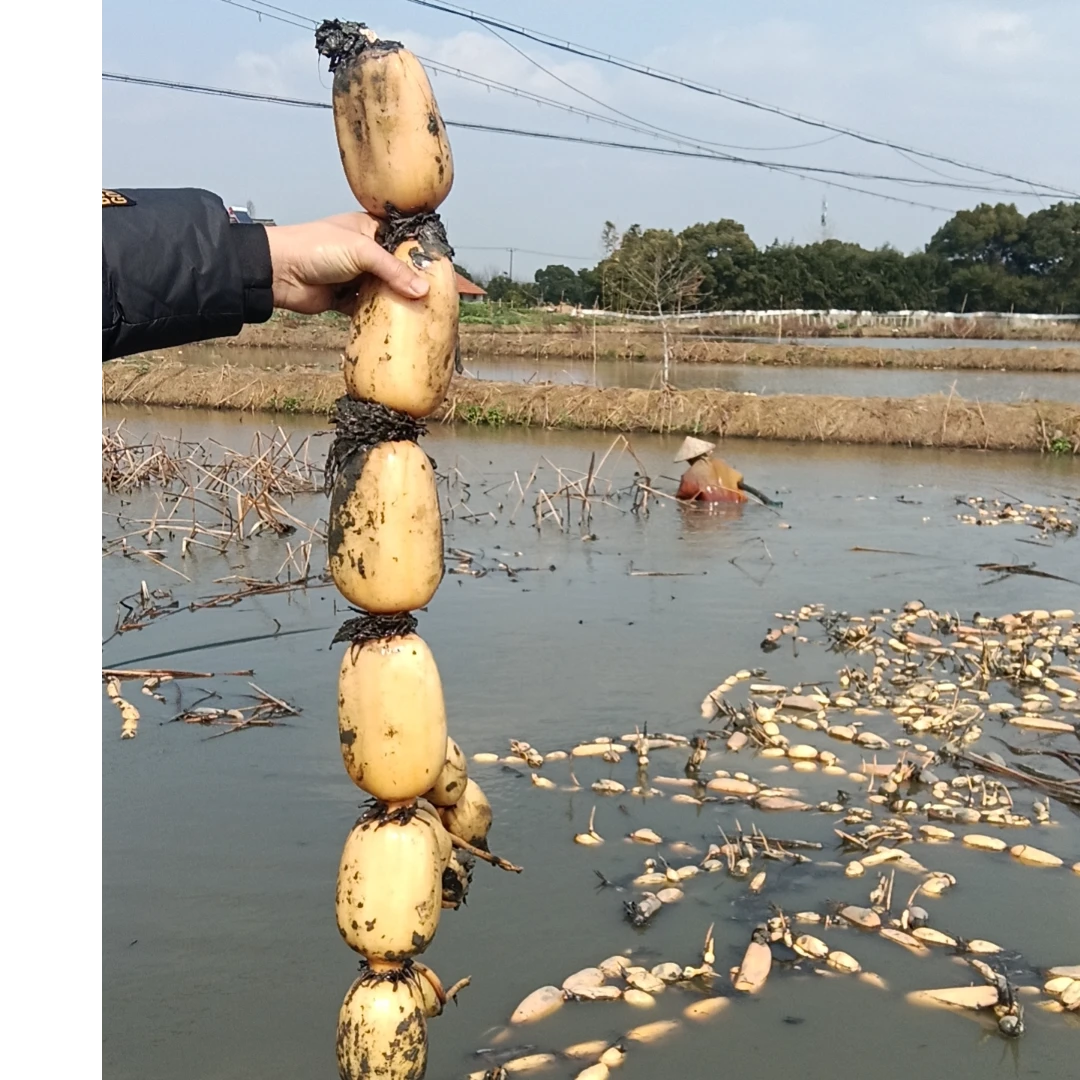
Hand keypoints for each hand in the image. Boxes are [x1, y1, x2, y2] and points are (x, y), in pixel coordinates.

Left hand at [265, 212, 429, 314]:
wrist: (278, 272)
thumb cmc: (315, 248)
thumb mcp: (361, 251)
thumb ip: (393, 270)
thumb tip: (423, 290)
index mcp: (369, 229)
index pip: (403, 241)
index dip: (420, 255)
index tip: (441, 271)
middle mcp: (364, 252)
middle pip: (396, 269)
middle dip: (413, 284)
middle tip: (436, 298)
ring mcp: (355, 276)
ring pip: (384, 291)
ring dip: (398, 303)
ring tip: (422, 315)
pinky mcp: (345, 299)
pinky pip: (369, 310)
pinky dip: (379, 317)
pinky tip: (397, 326)